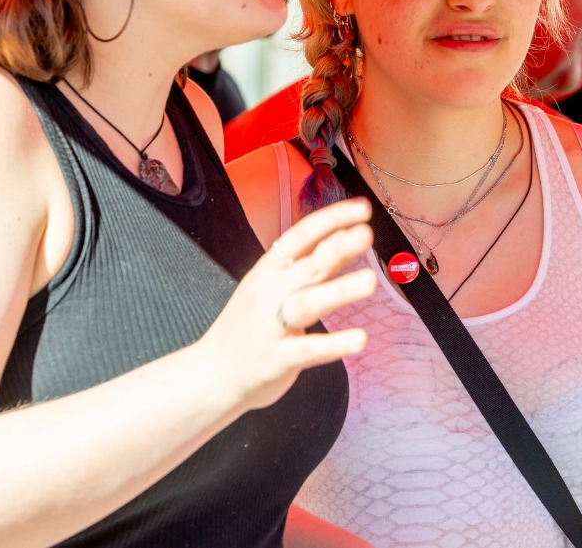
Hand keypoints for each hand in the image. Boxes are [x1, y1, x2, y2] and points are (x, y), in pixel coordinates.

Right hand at [198, 198, 375, 412]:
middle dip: (336, 248)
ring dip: (339, 291)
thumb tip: (346, 237)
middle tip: (366, 233)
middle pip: (308, 265)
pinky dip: (334, 344)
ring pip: (308, 303)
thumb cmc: (250, 326)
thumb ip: (310, 265)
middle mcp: (271, 292)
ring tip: (370, 281)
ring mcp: (272, 326)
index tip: (362, 207)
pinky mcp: (278, 359)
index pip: (301, 236)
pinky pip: (308, 350)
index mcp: (270, 270)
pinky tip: (360, 339)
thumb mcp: (273, 287)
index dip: (330, 220)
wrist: (212, 374)